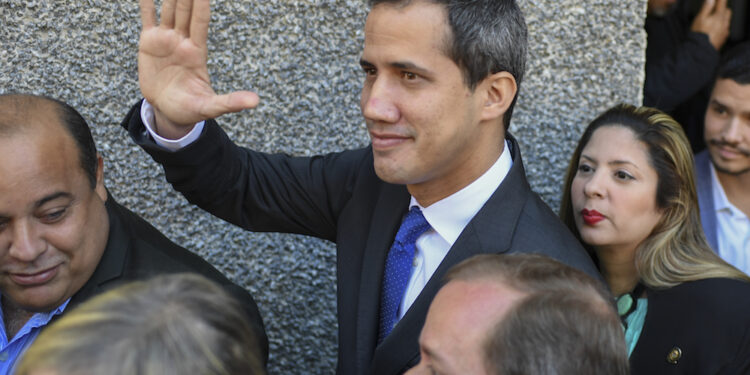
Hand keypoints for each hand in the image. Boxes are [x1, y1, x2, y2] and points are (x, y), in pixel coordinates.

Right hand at [138, 0, 258, 137]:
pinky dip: (147, 3)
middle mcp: (183, 41)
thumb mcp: (210, 107)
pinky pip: (148, 17)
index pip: (200, 20)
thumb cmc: (191, 109)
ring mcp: (166, 40)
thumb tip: (255, 102)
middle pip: (185, 9)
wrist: (167, 112)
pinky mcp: (149, 43)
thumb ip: (231, 102)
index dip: (202, 3)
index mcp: (197, 52)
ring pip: (169, 9)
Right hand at [691, 0, 731, 49]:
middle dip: (722, 8)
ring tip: (715, 19)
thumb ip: (706, 7)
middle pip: (727, 11)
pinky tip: (716, 30)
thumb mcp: (700, 18)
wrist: (701, 50)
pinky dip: (722, 27)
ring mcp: (725, 31)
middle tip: (716, 8)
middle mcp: (724, 23)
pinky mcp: (723, 38)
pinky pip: (725, 30)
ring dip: (722, 18)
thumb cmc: (699, 34)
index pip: (722, 3)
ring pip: (727, 20)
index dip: (720, 0)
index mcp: (718, 16)